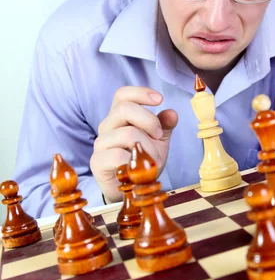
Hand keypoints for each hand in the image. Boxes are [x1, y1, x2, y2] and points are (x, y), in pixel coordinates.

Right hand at [90, 86, 177, 202]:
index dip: (141, 92)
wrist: (131, 187)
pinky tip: (139, 168)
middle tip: (159, 136)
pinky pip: (117, 155)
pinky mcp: (97, 161)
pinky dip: (134, 161)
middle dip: (149, 121)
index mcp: (119, 116)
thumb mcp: (158, 141)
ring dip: (147, 147)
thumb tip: (172, 113)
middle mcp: (107, 126)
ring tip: (153, 160)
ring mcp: (100, 143)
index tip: (160, 99)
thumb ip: (164, 126)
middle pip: (124, 108)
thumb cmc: (142, 159)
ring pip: (126, 133)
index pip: (123, 94)